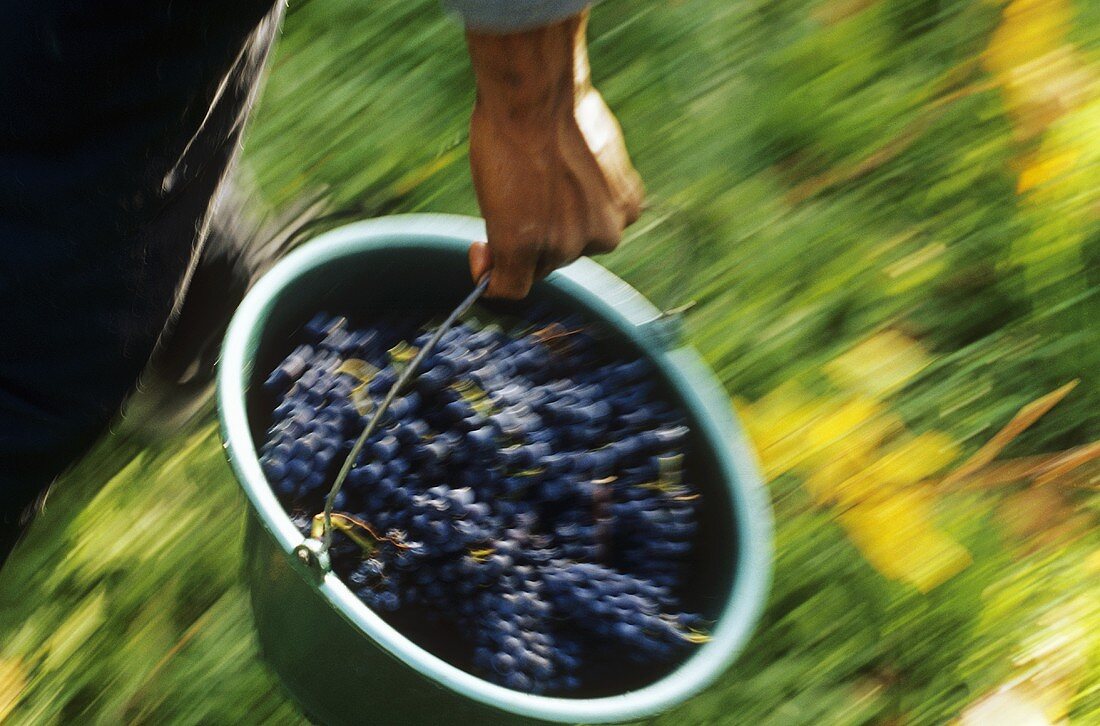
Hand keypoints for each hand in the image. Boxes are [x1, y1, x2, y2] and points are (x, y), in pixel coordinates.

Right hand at [465, 10, 643, 298]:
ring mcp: (567, 248)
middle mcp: (605, 234)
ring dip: (514, 243)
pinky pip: (507, 288)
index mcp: (625, 208)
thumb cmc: (557, 107)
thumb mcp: (589, 149)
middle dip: (535, 232)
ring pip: (534, 265)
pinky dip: (488, 277)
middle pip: (561, 252)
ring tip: (499, 199)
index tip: (537, 205)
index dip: (557, 222)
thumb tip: (557, 185)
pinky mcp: (525, 253)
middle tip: (510, 196)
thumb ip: (581, 181)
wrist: (535, 100)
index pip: (587, 234)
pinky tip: (479, 253)